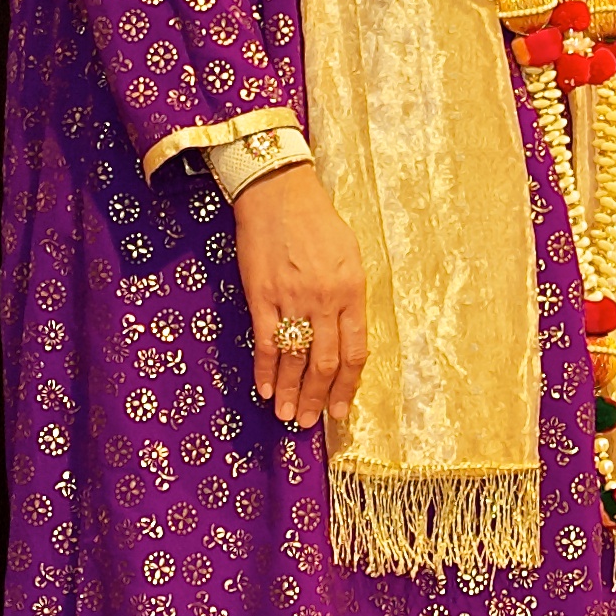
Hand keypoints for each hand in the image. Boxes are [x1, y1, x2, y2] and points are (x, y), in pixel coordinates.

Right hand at [227, 164, 365, 428]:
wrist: (278, 193)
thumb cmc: (317, 221)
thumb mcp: (349, 256)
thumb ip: (349, 296)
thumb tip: (344, 334)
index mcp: (351, 292)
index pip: (354, 353)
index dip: (347, 387)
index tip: (340, 412)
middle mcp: (324, 301)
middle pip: (324, 362)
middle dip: (318, 398)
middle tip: (310, 423)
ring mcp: (292, 299)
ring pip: (296, 358)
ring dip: (292, 392)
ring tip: (287, 417)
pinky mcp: (261, 295)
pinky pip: (266, 341)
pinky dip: (266, 369)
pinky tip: (265, 389)